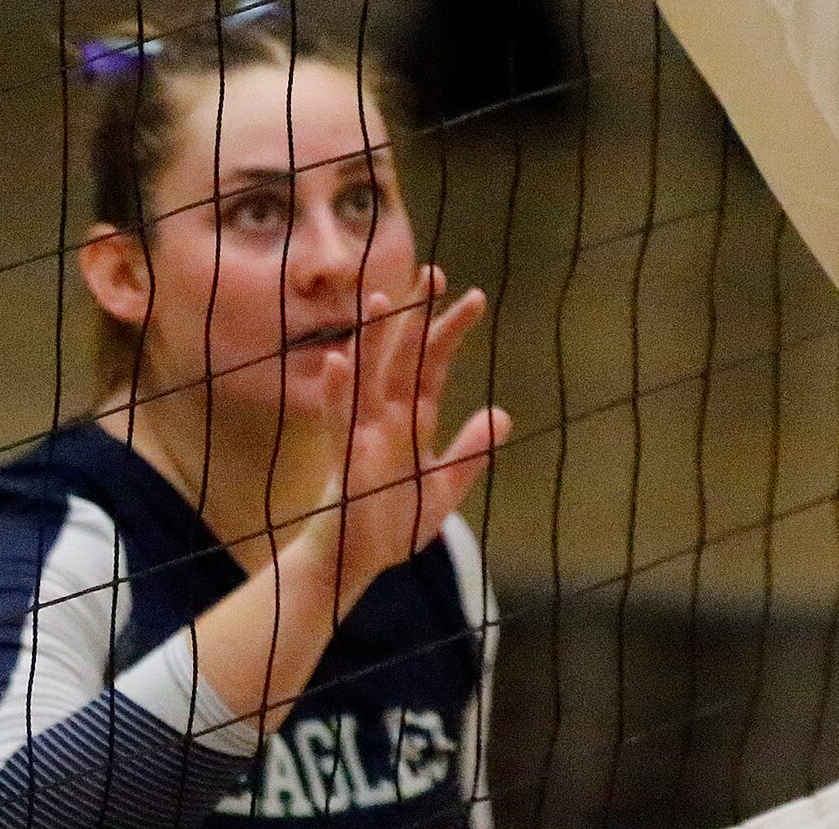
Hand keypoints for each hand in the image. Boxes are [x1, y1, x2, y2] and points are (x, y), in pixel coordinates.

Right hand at [291, 267, 506, 614]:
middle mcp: (385, 416)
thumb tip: (501, 414)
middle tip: (433, 272)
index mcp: (411, 419)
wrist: (353, 565)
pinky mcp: (342, 459)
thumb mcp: (443, 488)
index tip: (473, 296)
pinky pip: (336, 419)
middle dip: (416, 316)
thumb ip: (469, 453)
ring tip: (381, 298)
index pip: (433, 365)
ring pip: (367, 375)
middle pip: (402, 356)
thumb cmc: (391, 524)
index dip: (449, 331)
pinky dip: (337, 391)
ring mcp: (361, 433)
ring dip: (373, 339)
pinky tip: (338, 361)